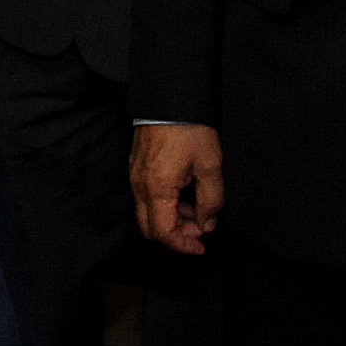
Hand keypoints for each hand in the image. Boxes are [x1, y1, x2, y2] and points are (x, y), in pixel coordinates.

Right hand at [132, 123, 222, 254]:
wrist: (169, 99)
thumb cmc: (189, 128)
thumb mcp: (210, 166)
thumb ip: (210, 201)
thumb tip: (207, 223)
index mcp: (157, 188)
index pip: (163, 233)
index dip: (183, 245)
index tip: (201, 246)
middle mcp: (139, 186)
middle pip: (150, 229)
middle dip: (175, 236)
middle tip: (199, 229)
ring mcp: (135, 176)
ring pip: (147, 214)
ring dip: (171, 220)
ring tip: (196, 210)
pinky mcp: (136, 168)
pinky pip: (145, 198)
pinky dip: (164, 206)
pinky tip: (184, 195)